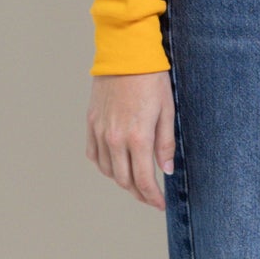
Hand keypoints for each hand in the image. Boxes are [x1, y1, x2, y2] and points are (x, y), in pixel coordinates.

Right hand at [87, 70, 174, 209]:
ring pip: (108, 170)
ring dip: (122, 180)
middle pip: (124, 180)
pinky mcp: (91, 122)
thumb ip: (165, 144)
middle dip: (139, 193)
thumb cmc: (152, 79)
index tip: (160, 204)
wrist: (125, 54)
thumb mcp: (167, 111)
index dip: (152, 197)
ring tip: (136, 182)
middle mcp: (115, 139)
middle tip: (151, 197)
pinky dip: (105, 165)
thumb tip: (165, 171)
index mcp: (137, 138)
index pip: (143, 180)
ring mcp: (100, 131)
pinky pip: (94, 154)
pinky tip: (115, 165)